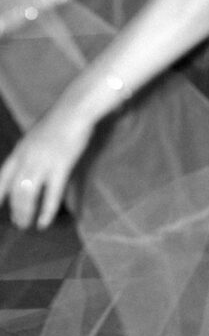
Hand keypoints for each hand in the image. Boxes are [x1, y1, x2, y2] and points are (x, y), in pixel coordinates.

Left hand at [0, 108, 93, 229]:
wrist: (74, 111)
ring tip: (25, 224)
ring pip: (27, 195)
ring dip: (25, 212)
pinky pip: (51, 195)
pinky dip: (46, 211)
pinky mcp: (60, 168)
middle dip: (14, 209)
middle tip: (18, 222)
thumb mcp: (36, 137)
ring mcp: (42, 164)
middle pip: (14, 191)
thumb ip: (30, 152)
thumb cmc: (59, 121)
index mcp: (19, 151)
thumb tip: (28, 165)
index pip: (2, 178)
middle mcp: (26, 159)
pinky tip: (43, 223)